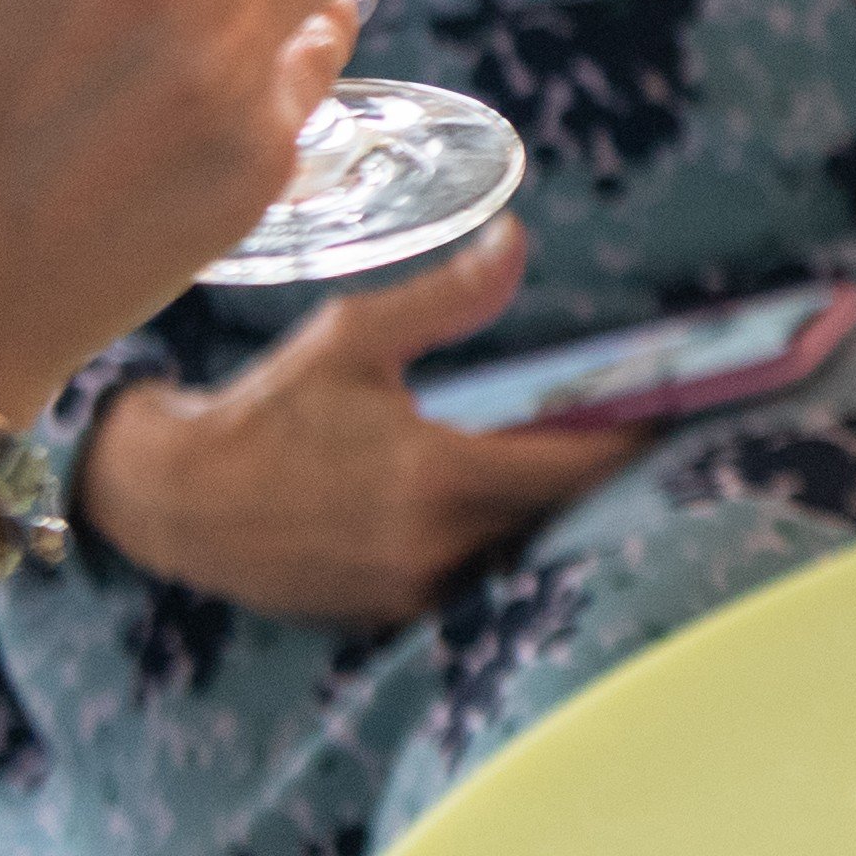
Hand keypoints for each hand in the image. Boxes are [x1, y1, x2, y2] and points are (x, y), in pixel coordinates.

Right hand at [76, 223, 648, 628]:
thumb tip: (518, 242)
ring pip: (519, 548)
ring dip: (552, 507)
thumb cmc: (265, 412)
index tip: (683, 407)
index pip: (572, 468)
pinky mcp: (390, 614)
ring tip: (590, 454)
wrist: (173, 503)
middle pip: (559, 514)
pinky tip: (512, 497)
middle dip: (604, 471)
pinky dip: (501, 536)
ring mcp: (413, 591)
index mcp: (434, 478)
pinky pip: (475, 573)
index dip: (634, 440)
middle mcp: (433, 549)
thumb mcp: (353, 336)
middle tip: (649, 424)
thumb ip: (447, 299)